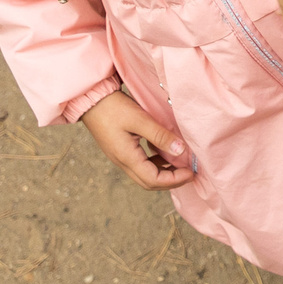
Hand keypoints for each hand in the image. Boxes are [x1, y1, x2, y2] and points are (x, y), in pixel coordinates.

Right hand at [81, 90, 195, 190]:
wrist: (91, 100)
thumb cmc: (113, 108)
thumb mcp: (140, 119)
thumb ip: (160, 136)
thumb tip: (181, 150)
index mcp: (127, 157)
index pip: (153, 180)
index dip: (174, 180)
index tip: (191, 173)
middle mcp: (122, 162)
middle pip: (149, 182)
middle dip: (171, 181)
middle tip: (190, 173)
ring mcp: (121, 157)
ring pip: (145, 175)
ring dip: (164, 174)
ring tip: (181, 164)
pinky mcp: (121, 150)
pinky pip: (141, 164)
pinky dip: (156, 163)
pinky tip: (166, 153)